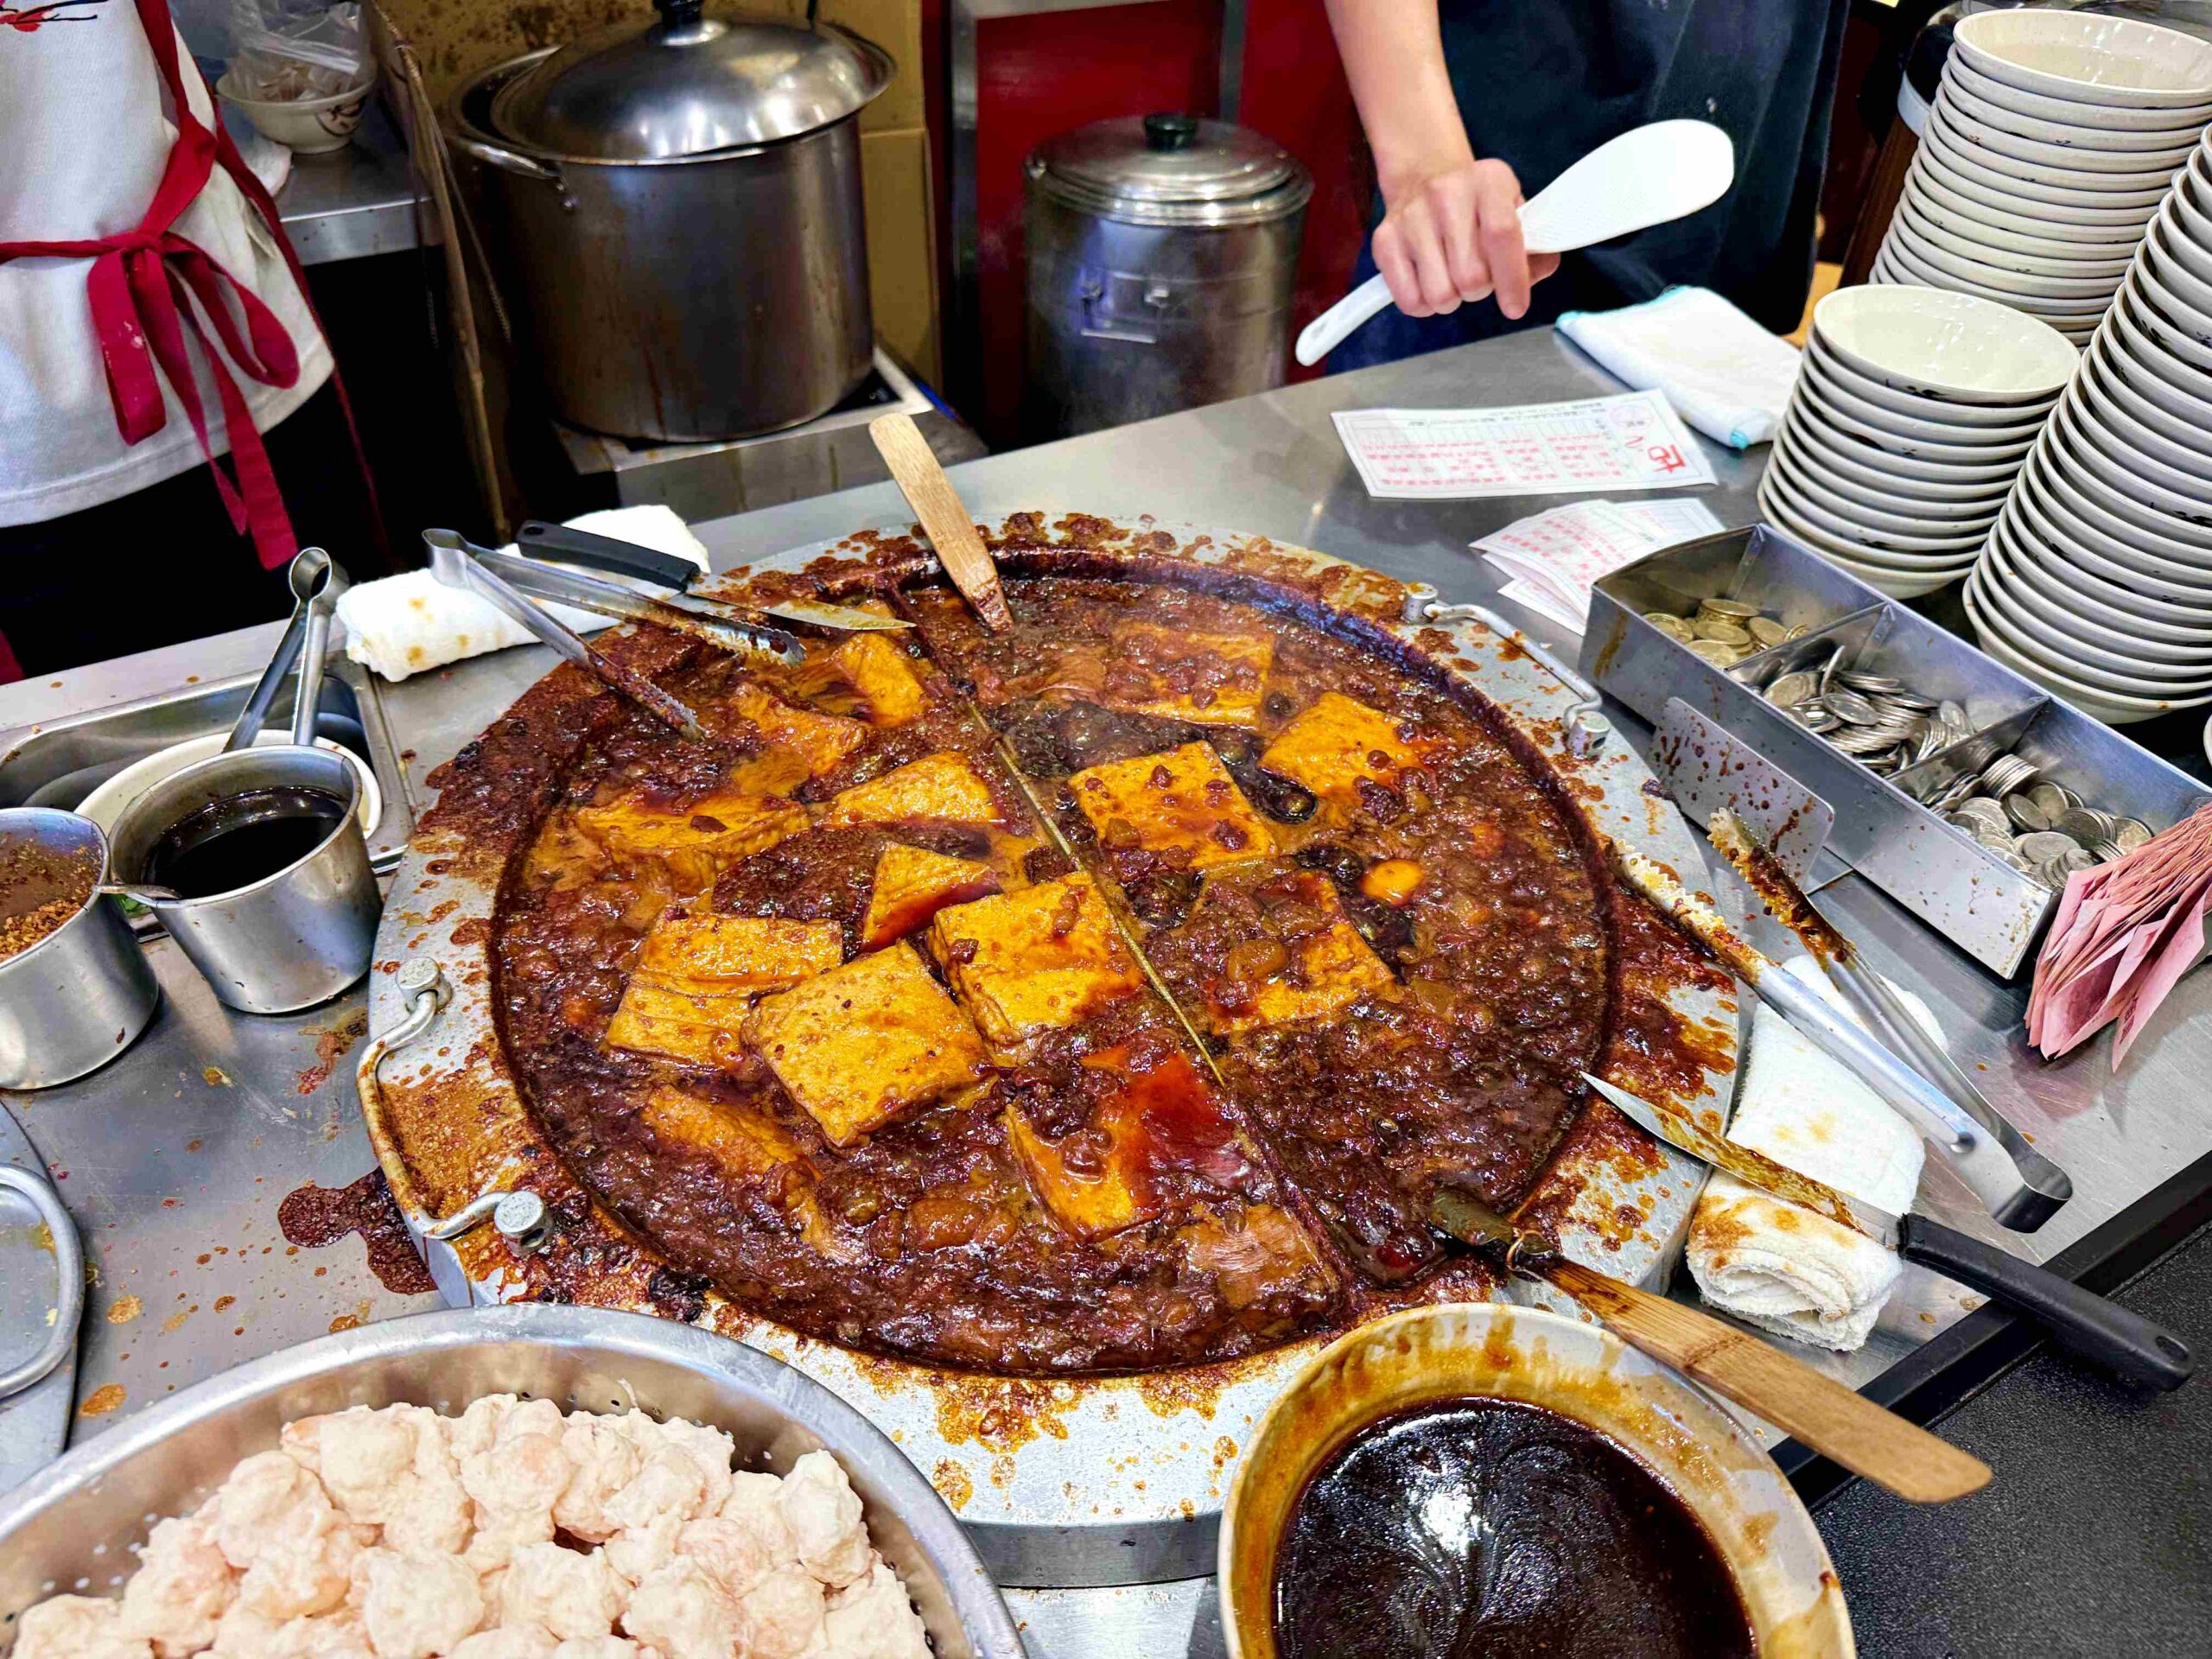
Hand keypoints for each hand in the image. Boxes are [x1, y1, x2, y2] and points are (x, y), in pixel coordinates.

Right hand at [1372, 158, 1561, 320]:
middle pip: (1471, 276)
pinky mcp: (1385, 240)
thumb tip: (1530, 281)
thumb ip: (1533, 248)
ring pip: (1440, 294)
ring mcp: (1412, 216)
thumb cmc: (1477, 205)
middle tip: (1477, 278)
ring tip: (1452, 279)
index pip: (1502, 235)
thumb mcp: (1514, 210)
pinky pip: (1410, 300)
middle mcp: (1447, 193)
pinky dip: (1424, 305)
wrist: (1424, 176)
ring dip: (1452, 299)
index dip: (1512, 279)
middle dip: (1479, 290)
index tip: (1515, 308)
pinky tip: (1429, 284)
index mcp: (1488, 181)